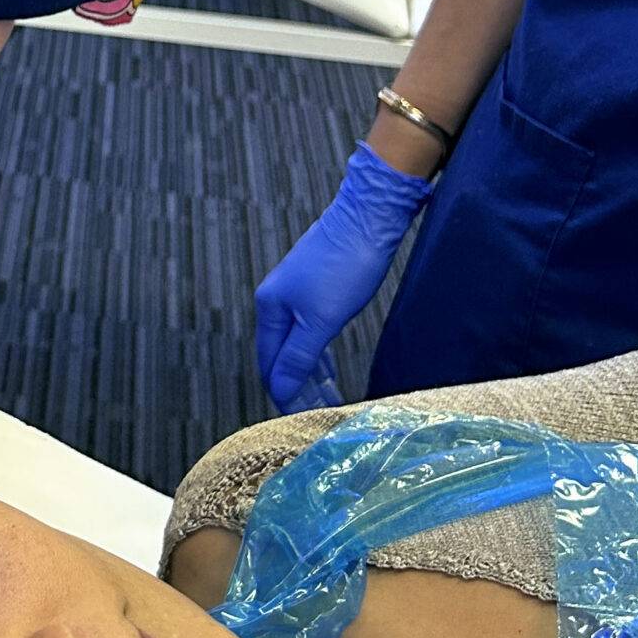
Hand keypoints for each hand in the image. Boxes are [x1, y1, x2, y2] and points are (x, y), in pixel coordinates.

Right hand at [254, 144, 434, 413]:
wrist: (368, 218)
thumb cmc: (345, 265)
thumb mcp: (322, 319)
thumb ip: (299, 355)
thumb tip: (280, 388)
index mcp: (270, 308)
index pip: (269, 365)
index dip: (285, 394)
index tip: (305, 419)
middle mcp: (277, 302)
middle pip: (280, 357)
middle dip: (297, 388)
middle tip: (321, 414)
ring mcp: (296, 294)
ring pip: (296, 345)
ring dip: (310, 374)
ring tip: (328, 400)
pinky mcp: (316, 289)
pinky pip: (309, 333)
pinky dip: (318, 355)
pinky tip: (328, 369)